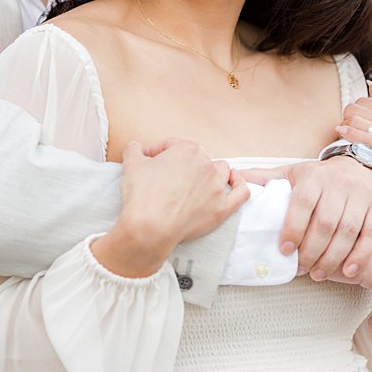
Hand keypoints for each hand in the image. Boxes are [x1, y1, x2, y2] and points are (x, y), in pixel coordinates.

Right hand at [92, 139, 248, 276]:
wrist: (151, 226)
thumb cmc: (143, 195)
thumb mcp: (131, 163)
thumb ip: (135, 149)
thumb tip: (137, 147)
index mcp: (187, 150)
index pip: (173, 145)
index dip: (157, 152)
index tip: (148, 161)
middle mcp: (207, 165)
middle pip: (197, 158)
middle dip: (182, 164)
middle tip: (166, 176)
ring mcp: (217, 187)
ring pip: (222, 171)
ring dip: (210, 173)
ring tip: (196, 181)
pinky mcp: (223, 208)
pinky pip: (241, 192)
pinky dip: (240, 185)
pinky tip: (234, 182)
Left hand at [236, 157, 371, 331]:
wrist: (360, 167)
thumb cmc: (318, 178)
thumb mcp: (291, 173)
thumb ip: (264, 178)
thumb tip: (234, 178)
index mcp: (313, 177)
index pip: (302, 204)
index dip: (292, 228)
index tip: (283, 250)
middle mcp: (339, 184)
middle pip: (325, 222)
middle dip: (312, 250)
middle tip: (301, 270)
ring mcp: (362, 195)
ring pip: (348, 231)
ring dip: (334, 257)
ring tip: (319, 274)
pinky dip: (361, 256)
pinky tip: (349, 272)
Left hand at [339, 81, 371, 242]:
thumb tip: (371, 85)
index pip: (363, 101)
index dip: (353, 111)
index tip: (351, 123)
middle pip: (356, 109)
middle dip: (346, 118)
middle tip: (345, 130)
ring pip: (357, 121)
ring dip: (345, 127)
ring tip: (343, 136)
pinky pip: (368, 139)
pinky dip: (352, 135)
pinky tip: (343, 134)